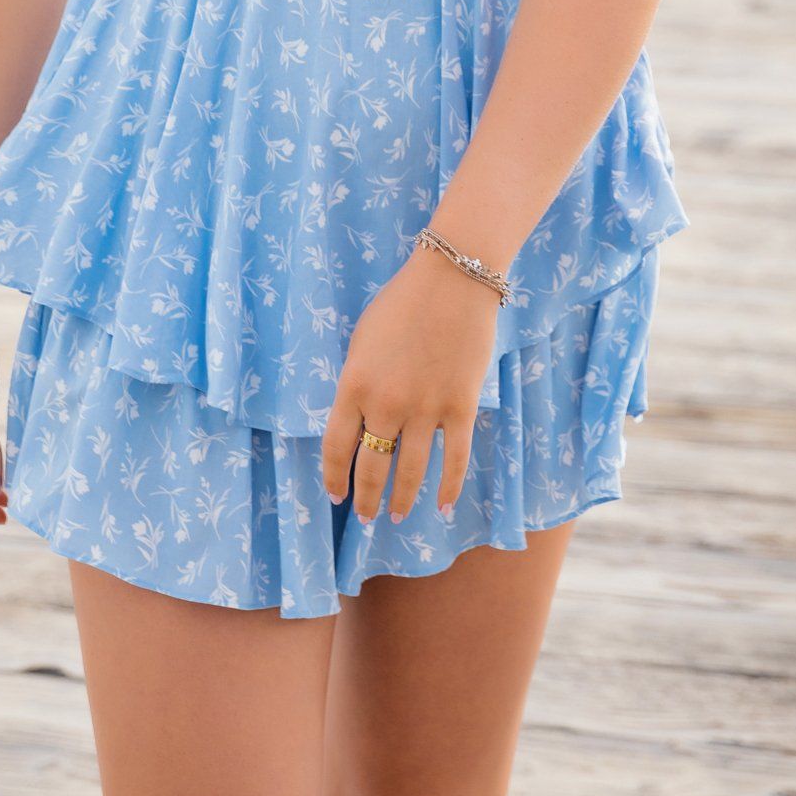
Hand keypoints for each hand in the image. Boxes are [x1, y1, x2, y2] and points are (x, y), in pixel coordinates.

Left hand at [322, 243, 505, 527]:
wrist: (452, 278)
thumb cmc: (402, 302)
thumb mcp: (362, 340)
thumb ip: (358, 383)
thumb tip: (359, 421)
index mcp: (355, 385)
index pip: (336, 448)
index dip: (334, 477)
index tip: (336, 495)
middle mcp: (387, 405)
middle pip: (372, 468)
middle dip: (367, 499)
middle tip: (366, 517)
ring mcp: (426, 410)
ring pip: (410, 472)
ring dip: (402, 501)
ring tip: (398, 517)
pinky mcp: (461, 408)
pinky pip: (455, 460)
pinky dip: (450, 489)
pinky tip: (444, 507)